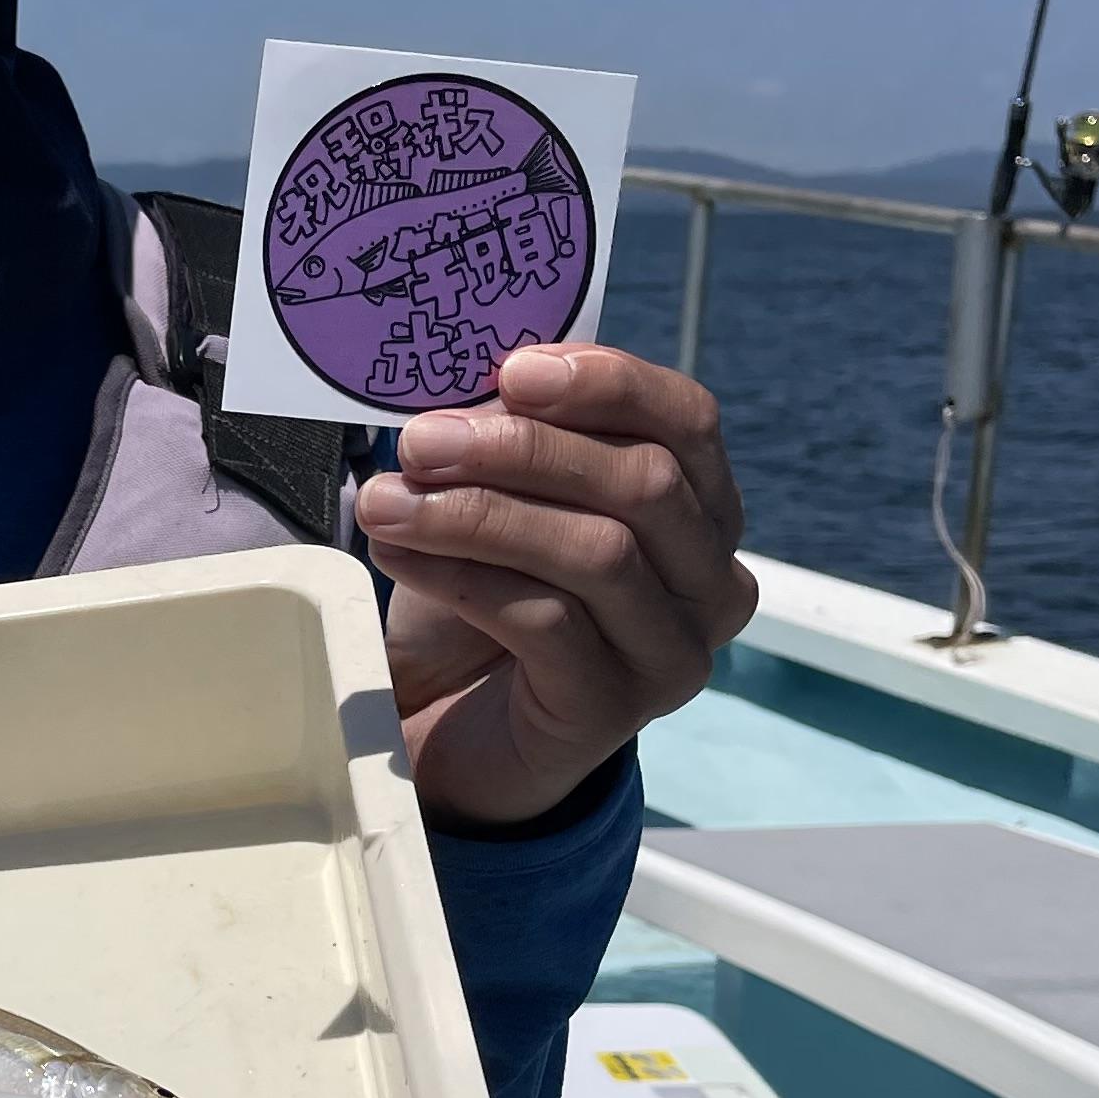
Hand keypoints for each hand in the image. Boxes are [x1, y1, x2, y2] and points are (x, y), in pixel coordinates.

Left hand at [352, 345, 755, 830]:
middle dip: (523, 450)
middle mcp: (711, 582)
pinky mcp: (615, 711)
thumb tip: (470, 377)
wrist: (448, 728)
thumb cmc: (480, 600)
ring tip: (387, 501)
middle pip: (644, 484)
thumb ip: (511, 438)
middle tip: (421, 439)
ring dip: (478, 513)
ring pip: (597, 552)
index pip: (687, 421)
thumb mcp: (501, 502)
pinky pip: (547, 622)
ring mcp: (673, 653)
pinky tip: (400, 556)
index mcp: (701, 509)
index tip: (514, 369)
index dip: (608, 383)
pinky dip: (464, 578)